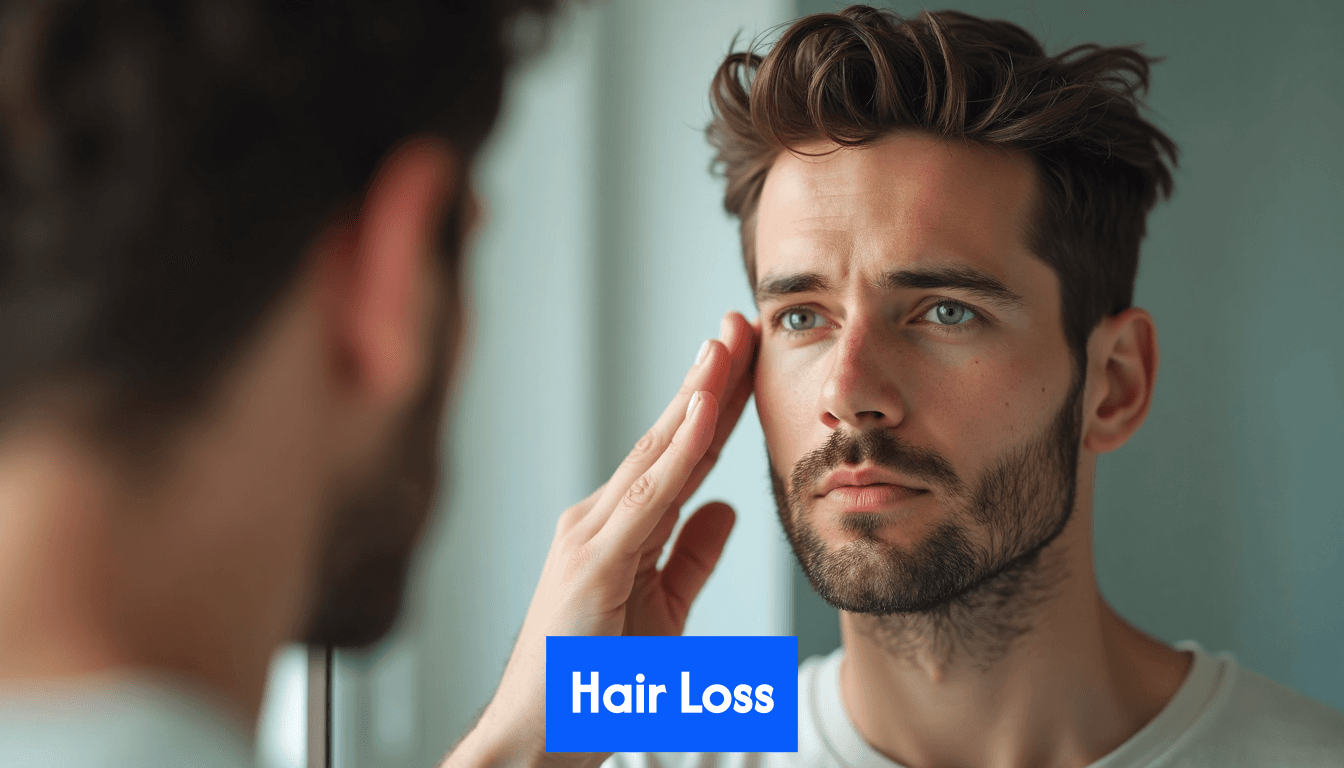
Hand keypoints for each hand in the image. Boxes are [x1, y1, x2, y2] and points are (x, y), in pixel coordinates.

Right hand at [443, 311, 757, 767]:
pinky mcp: (594, 560)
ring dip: (698, 395)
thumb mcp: (664, 608)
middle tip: (741, 324)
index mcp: (618, 527)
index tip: (745, 359)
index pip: (678, 453)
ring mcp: (592, 534)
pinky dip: (680, 449)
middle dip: (709, 378)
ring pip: (658, 453)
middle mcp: (599, 518)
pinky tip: (705, 413)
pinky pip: (649, 497)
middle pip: (669, 437)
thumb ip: (693, 554)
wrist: (536, 737)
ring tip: (728, 346)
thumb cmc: (590, 680)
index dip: (713, 403)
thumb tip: (726, 507)